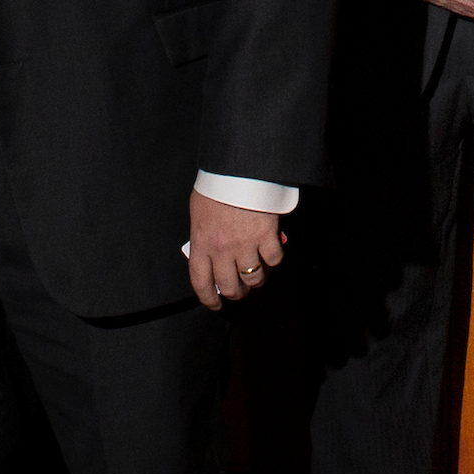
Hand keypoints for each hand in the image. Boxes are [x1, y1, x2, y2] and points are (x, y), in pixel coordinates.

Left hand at [188, 191, 282, 309]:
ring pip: (254, 278)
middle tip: (240, 290)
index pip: (201, 282)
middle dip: (236, 293)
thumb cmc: (217, 186)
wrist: (239, 169)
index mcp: (201, 242)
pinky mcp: (266, 236)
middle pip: (229, 287)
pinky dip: (274, 260)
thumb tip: (206, 254)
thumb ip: (202, 236)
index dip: (208, 299)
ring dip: (256, 279)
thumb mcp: (199, 212)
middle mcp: (222, 249)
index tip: (215, 304)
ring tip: (257, 272)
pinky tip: (271, 252)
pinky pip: (274, 260)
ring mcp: (245, 244)